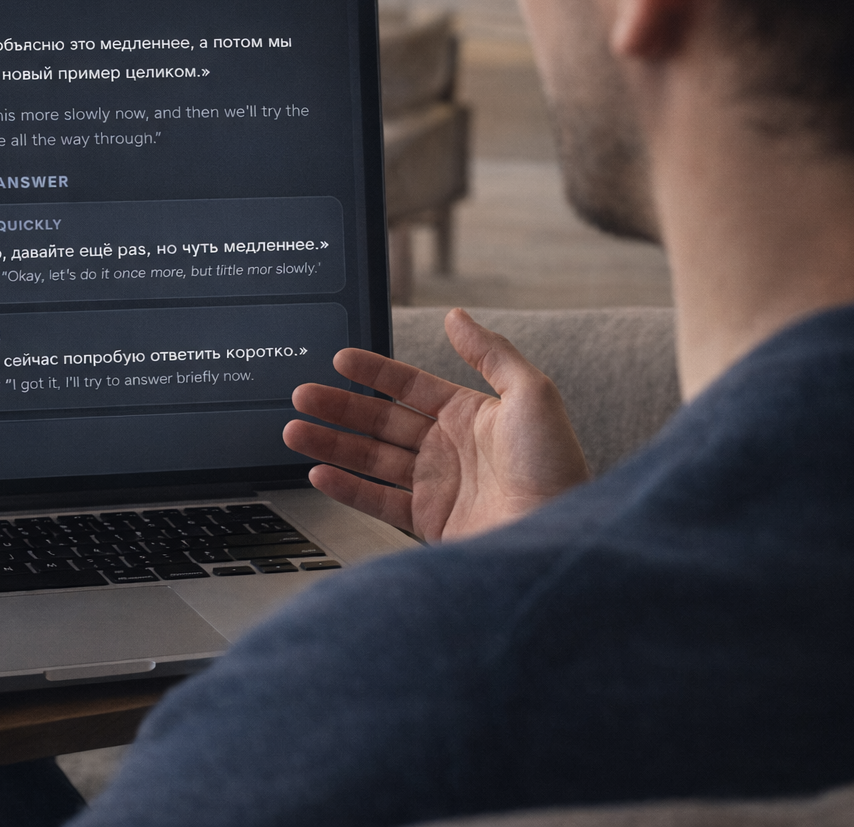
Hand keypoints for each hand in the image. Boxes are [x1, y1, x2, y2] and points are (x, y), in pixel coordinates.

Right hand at [283, 308, 589, 541]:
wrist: (559, 536)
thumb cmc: (556, 466)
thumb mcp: (532, 393)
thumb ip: (491, 351)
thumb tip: (458, 317)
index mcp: (470, 415)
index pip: (410, 385)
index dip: (375, 371)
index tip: (342, 359)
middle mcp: (449, 449)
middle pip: (380, 421)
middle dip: (339, 407)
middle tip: (303, 395)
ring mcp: (436, 486)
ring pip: (370, 458)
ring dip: (331, 443)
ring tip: (295, 430)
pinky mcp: (429, 522)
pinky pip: (376, 500)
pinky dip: (345, 487)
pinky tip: (320, 472)